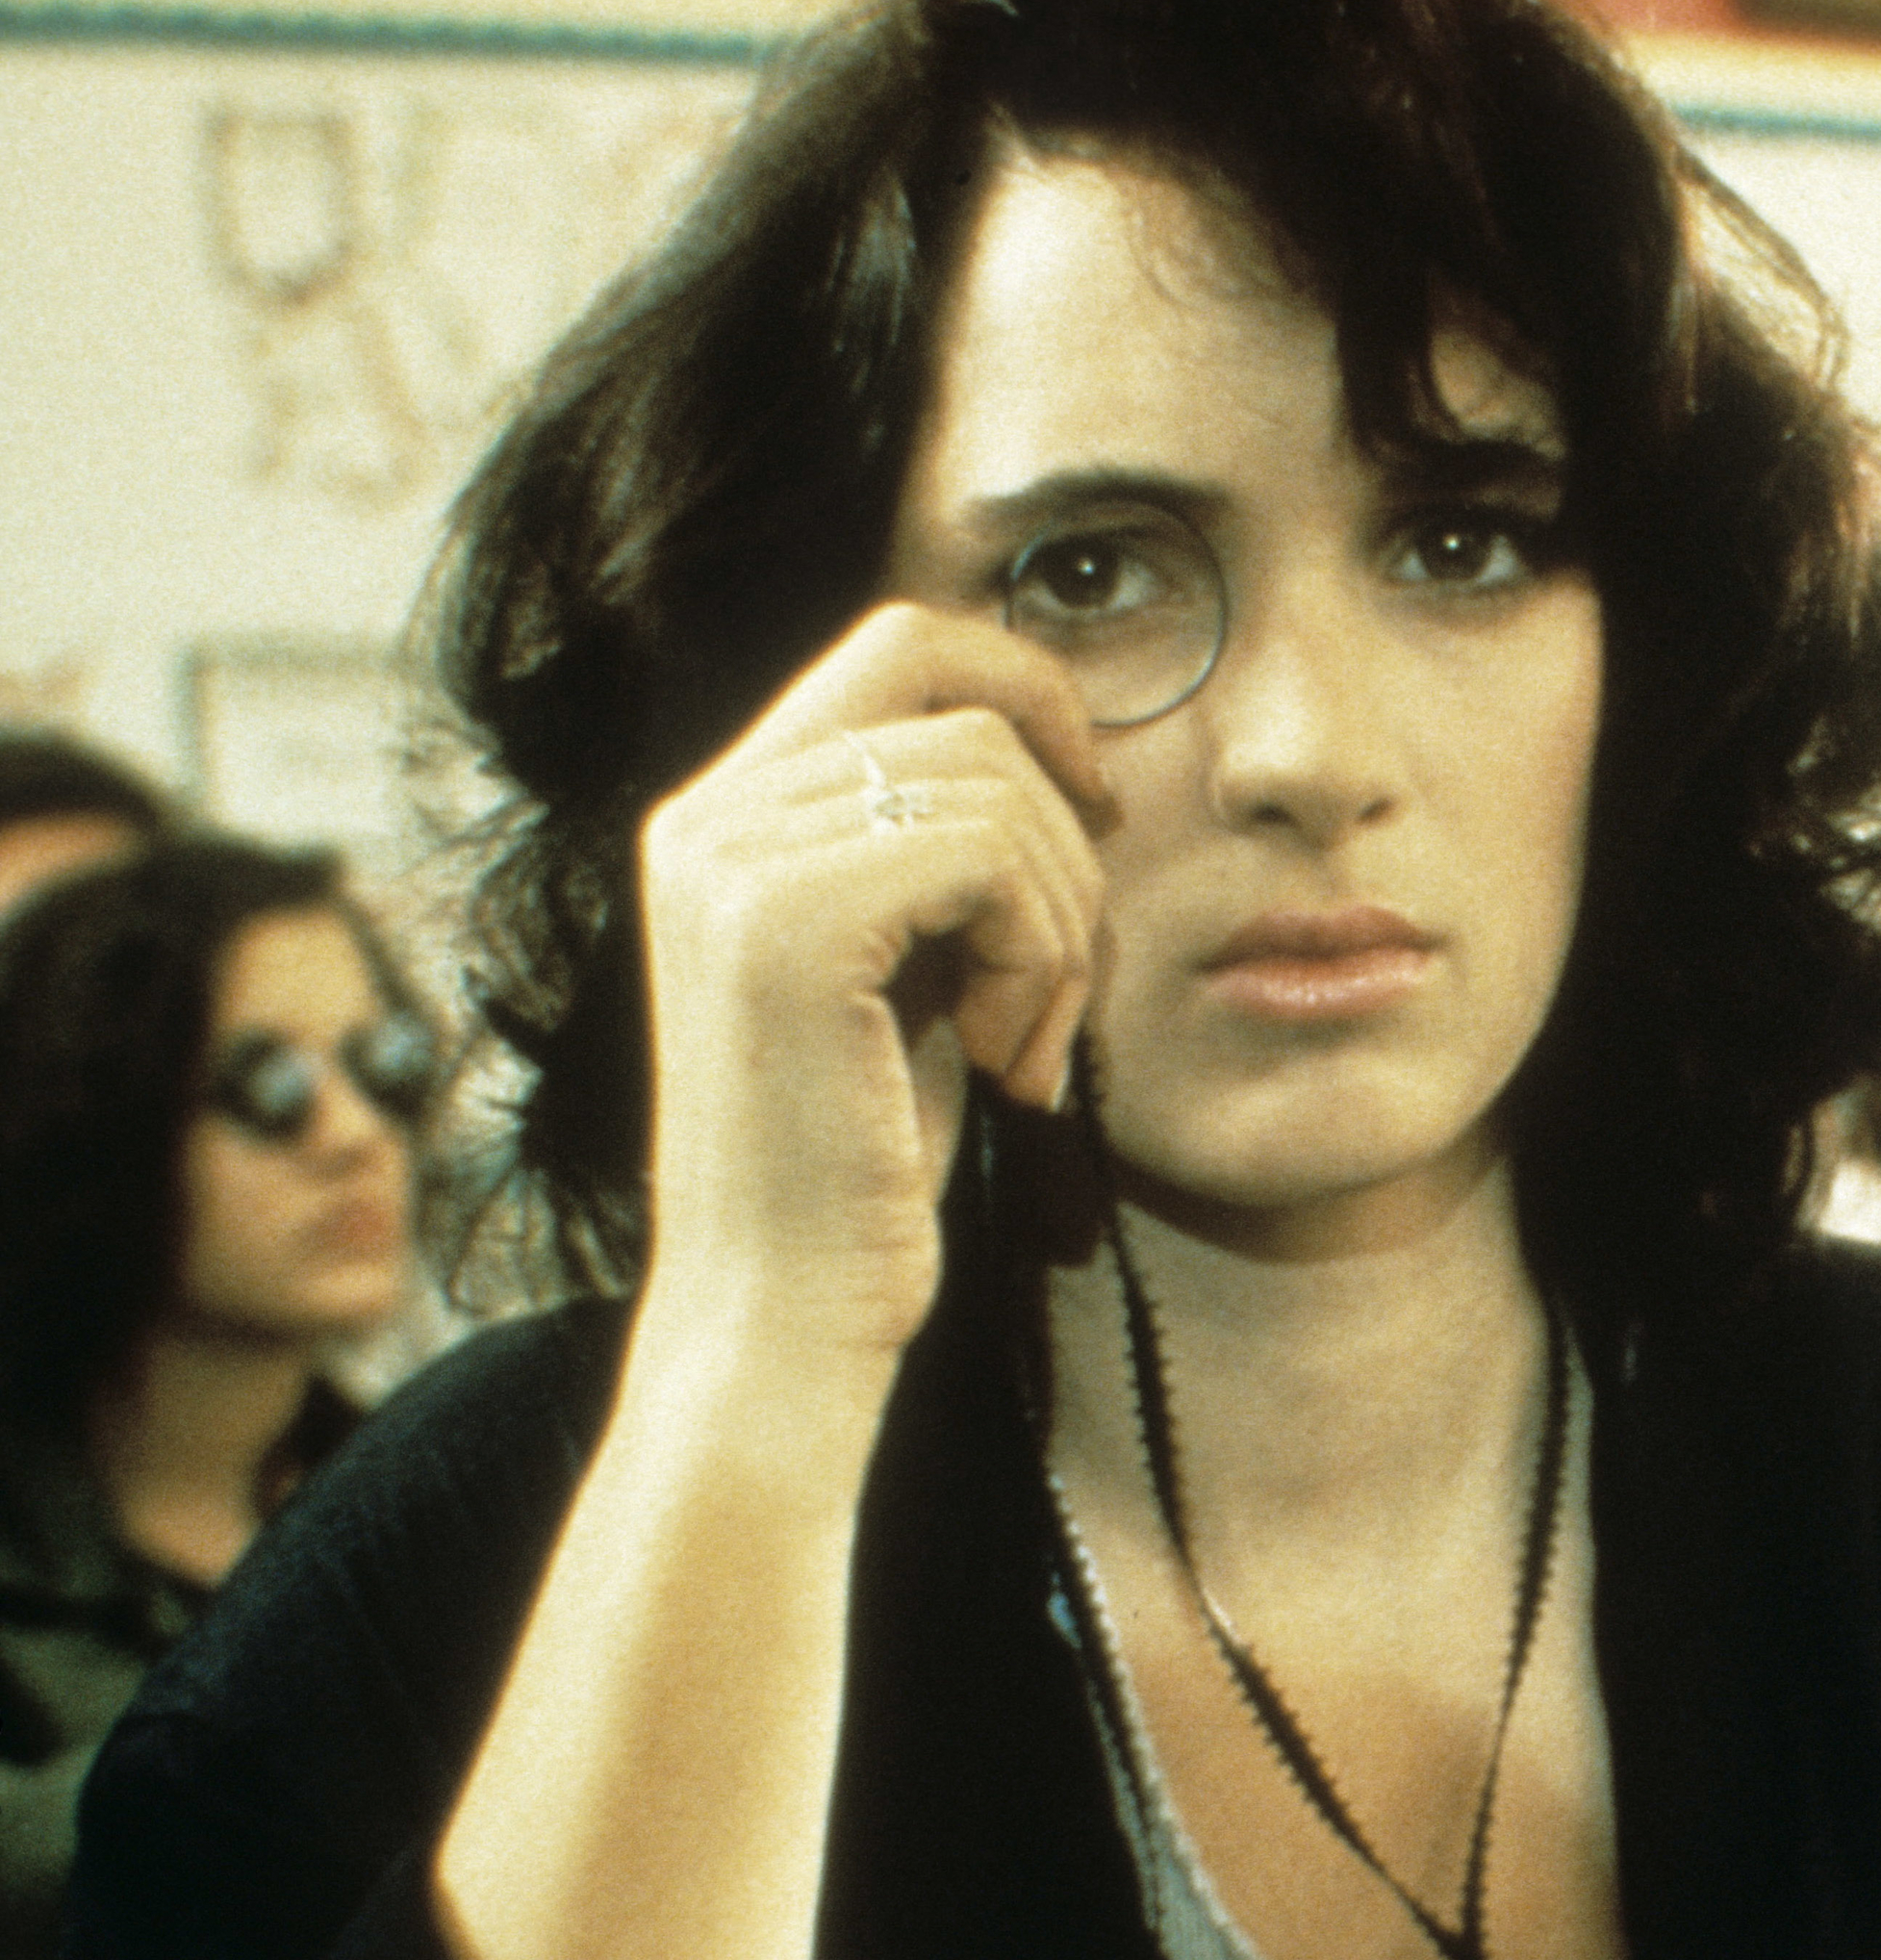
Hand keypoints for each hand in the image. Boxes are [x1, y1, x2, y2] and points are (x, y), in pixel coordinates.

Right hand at [633, 602, 1113, 1351]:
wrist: (785, 1316)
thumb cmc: (865, 1163)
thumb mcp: (911, 970)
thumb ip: (941, 852)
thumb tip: (1059, 748)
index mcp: (727, 814)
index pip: (903, 643)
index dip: (1030, 695)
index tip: (1094, 814)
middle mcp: (707, 815)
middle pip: (958, 691)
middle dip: (1063, 825)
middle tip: (1064, 971)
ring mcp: (732, 861)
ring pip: (995, 783)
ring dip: (1062, 923)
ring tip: (1026, 1044)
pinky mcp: (784, 924)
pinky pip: (990, 854)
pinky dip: (1041, 957)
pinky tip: (1005, 1063)